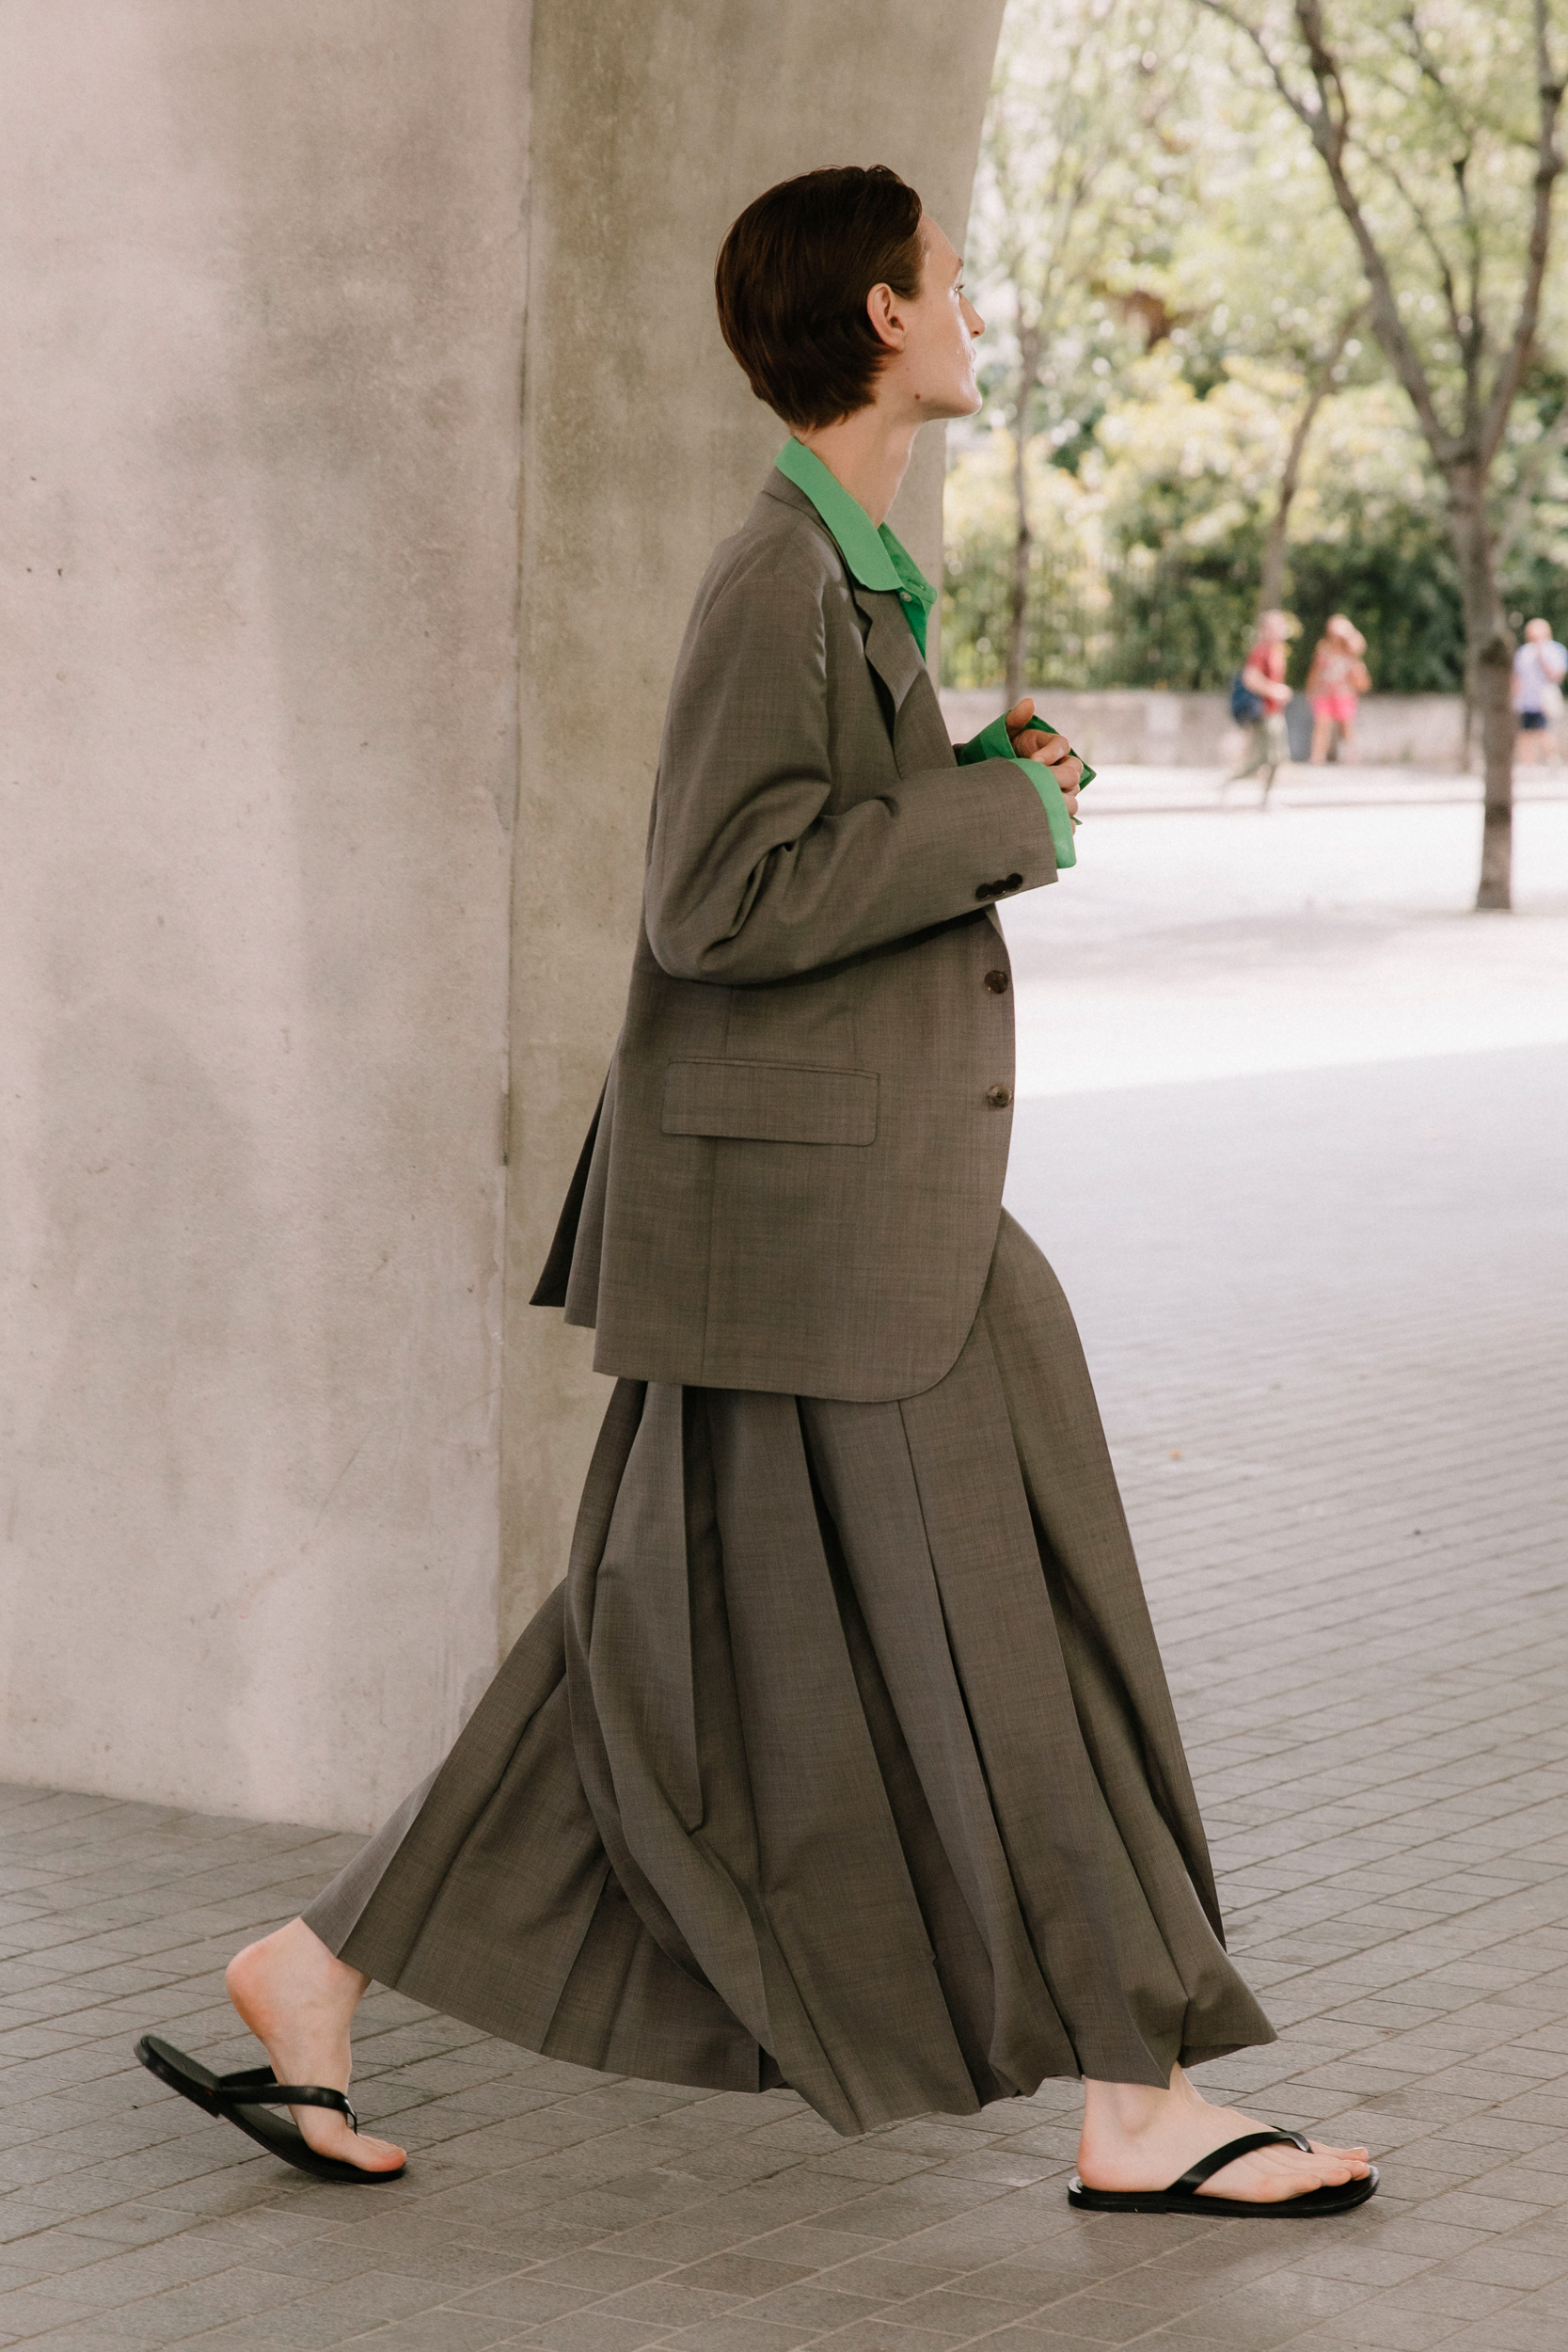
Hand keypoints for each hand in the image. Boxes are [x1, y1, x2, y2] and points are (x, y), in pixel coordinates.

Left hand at [1005, 699, 1080, 815]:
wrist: (992, 779)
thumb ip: (1015, 719)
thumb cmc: (1000, 751)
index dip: (1050, 754)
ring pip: (1073, 798)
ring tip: (1035, 804)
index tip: (1032, 761)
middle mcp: (1063, 768)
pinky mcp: (1058, 811)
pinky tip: (1047, 824)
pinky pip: (1070, 821)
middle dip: (1055, 779)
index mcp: (1054, 746)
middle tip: (1034, 785)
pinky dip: (1063, 824)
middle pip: (1073, 774)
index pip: (1062, 746)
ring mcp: (1063, 791)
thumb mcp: (1004, 734)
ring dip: (1057, 801)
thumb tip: (1028, 703)